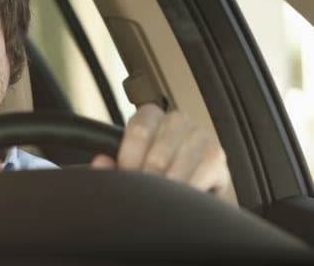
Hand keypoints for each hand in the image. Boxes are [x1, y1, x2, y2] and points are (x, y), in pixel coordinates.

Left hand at [92, 104, 230, 196]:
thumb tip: (101, 162)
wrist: (185, 190)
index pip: (139, 130)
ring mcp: (199, 136)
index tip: (128, 177)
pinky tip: (184, 196)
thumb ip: (110, 167)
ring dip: (169, 189)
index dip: (130, 160)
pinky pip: (204, 172)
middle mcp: (176, 120)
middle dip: (148, 182)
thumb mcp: (128, 169)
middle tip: (146, 196)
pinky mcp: (217, 156)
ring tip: (164, 200)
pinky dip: (191, 189)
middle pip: (157, 154)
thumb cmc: (152, 175)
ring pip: (178, 166)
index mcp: (149, 116)